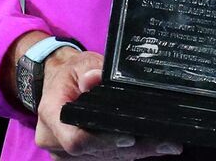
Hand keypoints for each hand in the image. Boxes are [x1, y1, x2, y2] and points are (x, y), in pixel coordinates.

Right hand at [33, 49, 182, 158]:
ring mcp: (65, 154)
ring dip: (136, 152)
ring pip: (105, 158)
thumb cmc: (72, 74)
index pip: (76, 139)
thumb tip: (94, 78)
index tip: (131, 136)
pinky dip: (130, 152)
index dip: (104, 140)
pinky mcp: (80, 158)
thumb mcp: (80, 64)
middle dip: (132, 148)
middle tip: (165, 142)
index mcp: (50, 115)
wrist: (60, 86)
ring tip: (165, 143)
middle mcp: (54, 140)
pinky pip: (107, 158)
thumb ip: (89, 70)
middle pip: (96, 152)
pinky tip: (152, 144)